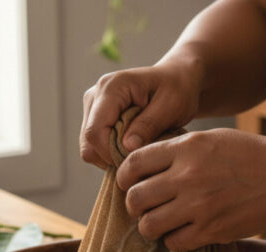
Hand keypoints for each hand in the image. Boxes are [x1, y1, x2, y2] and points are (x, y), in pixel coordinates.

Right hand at [80, 58, 202, 168]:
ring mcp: (92, 106)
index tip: (136, 158)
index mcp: (111, 87)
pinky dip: (110, 152)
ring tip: (137, 149)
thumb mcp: (171, 106)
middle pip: (88, 141)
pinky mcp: (94, 116)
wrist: (176, 79)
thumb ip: (148, 125)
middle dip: (111, 156)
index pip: (94, 131)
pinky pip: (94, 146)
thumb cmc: (177, 89)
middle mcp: (95, 95)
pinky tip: (131, 146)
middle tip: (140, 155)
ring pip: (89, 147)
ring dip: (111, 155)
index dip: (110, 153)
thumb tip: (126, 147)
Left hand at [115, 128, 265, 250]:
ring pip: (148, 226)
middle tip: (143, 205)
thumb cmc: (248, 155)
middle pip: (135, 198)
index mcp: (186, 149)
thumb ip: (176, 150)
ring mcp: (198, 207)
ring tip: (160, 221)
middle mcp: (188, 177)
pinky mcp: (211, 231)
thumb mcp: (210, 139)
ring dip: (150, 225)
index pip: (134, 163)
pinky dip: (173, 239)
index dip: (124, 176)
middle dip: (134, 204)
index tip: (127, 182)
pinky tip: (183, 230)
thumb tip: (141, 164)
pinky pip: (173, 243)